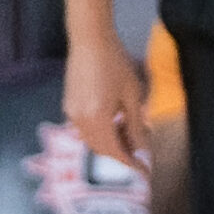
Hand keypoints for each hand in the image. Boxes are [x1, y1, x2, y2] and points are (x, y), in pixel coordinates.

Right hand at [65, 30, 150, 170]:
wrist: (89, 40)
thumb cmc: (116, 63)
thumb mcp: (132, 95)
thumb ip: (136, 126)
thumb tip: (142, 149)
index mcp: (97, 118)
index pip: (114, 152)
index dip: (130, 164)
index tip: (145, 172)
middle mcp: (79, 120)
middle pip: (101, 149)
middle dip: (122, 154)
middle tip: (141, 152)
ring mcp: (71, 113)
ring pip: (92, 140)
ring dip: (111, 143)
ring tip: (132, 134)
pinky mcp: (68, 105)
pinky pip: (86, 129)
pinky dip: (102, 132)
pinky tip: (116, 121)